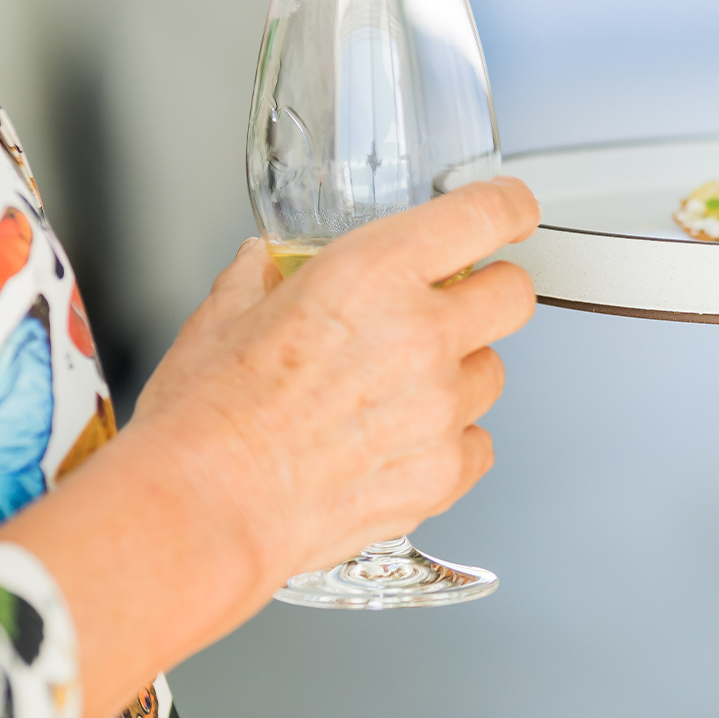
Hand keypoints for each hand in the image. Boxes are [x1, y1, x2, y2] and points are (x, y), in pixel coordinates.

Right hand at [116, 179, 539, 585]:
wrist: (204, 510)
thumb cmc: (205, 421)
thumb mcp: (222, 317)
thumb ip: (260, 278)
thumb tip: (266, 264)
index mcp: (373, 275)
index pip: (485, 214)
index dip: (507, 208)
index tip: (509, 212)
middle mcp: (421, 336)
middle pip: (514, 293)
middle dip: (489, 293)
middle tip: (452, 307)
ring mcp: (440, 407)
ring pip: (492, 372)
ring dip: (460, 373)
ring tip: (393, 392)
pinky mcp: (444, 472)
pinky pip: (478, 442)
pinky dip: (449, 441)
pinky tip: (397, 442)